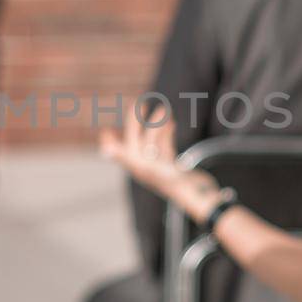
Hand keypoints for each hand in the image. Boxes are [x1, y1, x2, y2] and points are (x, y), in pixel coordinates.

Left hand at [99, 103, 222, 220]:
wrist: (198, 197)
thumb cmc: (173, 182)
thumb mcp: (148, 167)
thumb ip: (125, 156)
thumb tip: (103, 150)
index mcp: (137, 167)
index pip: (120, 151)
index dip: (112, 142)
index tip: (106, 131)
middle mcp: (146, 168)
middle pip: (136, 141)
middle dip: (137, 122)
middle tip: (139, 103)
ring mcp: (159, 168)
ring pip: (153, 142)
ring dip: (157, 125)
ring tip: (164, 109)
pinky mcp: (172, 168)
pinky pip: (166, 147)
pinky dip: (168, 134)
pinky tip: (172, 124)